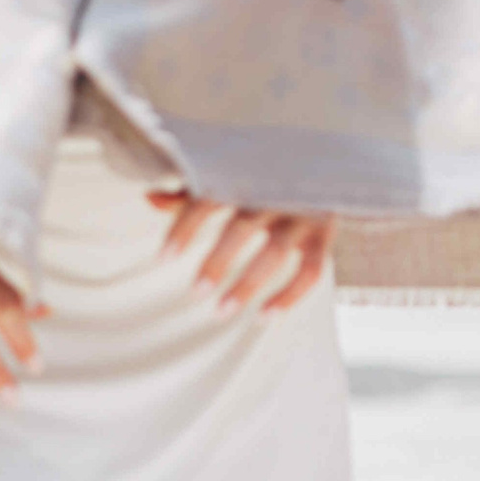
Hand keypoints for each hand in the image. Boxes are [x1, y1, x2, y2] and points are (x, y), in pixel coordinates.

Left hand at [150, 190, 333, 311]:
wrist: (330, 163)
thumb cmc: (265, 173)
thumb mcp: (230, 176)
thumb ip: (191, 190)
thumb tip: (148, 198)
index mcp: (243, 176)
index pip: (208, 200)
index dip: (184, 227)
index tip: (163, 257)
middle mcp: (273, 194)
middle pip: (242, 228)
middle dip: (218, 261)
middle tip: (195, 292)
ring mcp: (302, 214)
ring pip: (276, 253)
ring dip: (249, 283)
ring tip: (222, 310)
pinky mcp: (325, 235)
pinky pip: (311, 270)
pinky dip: (290, 295)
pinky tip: (266, 317)